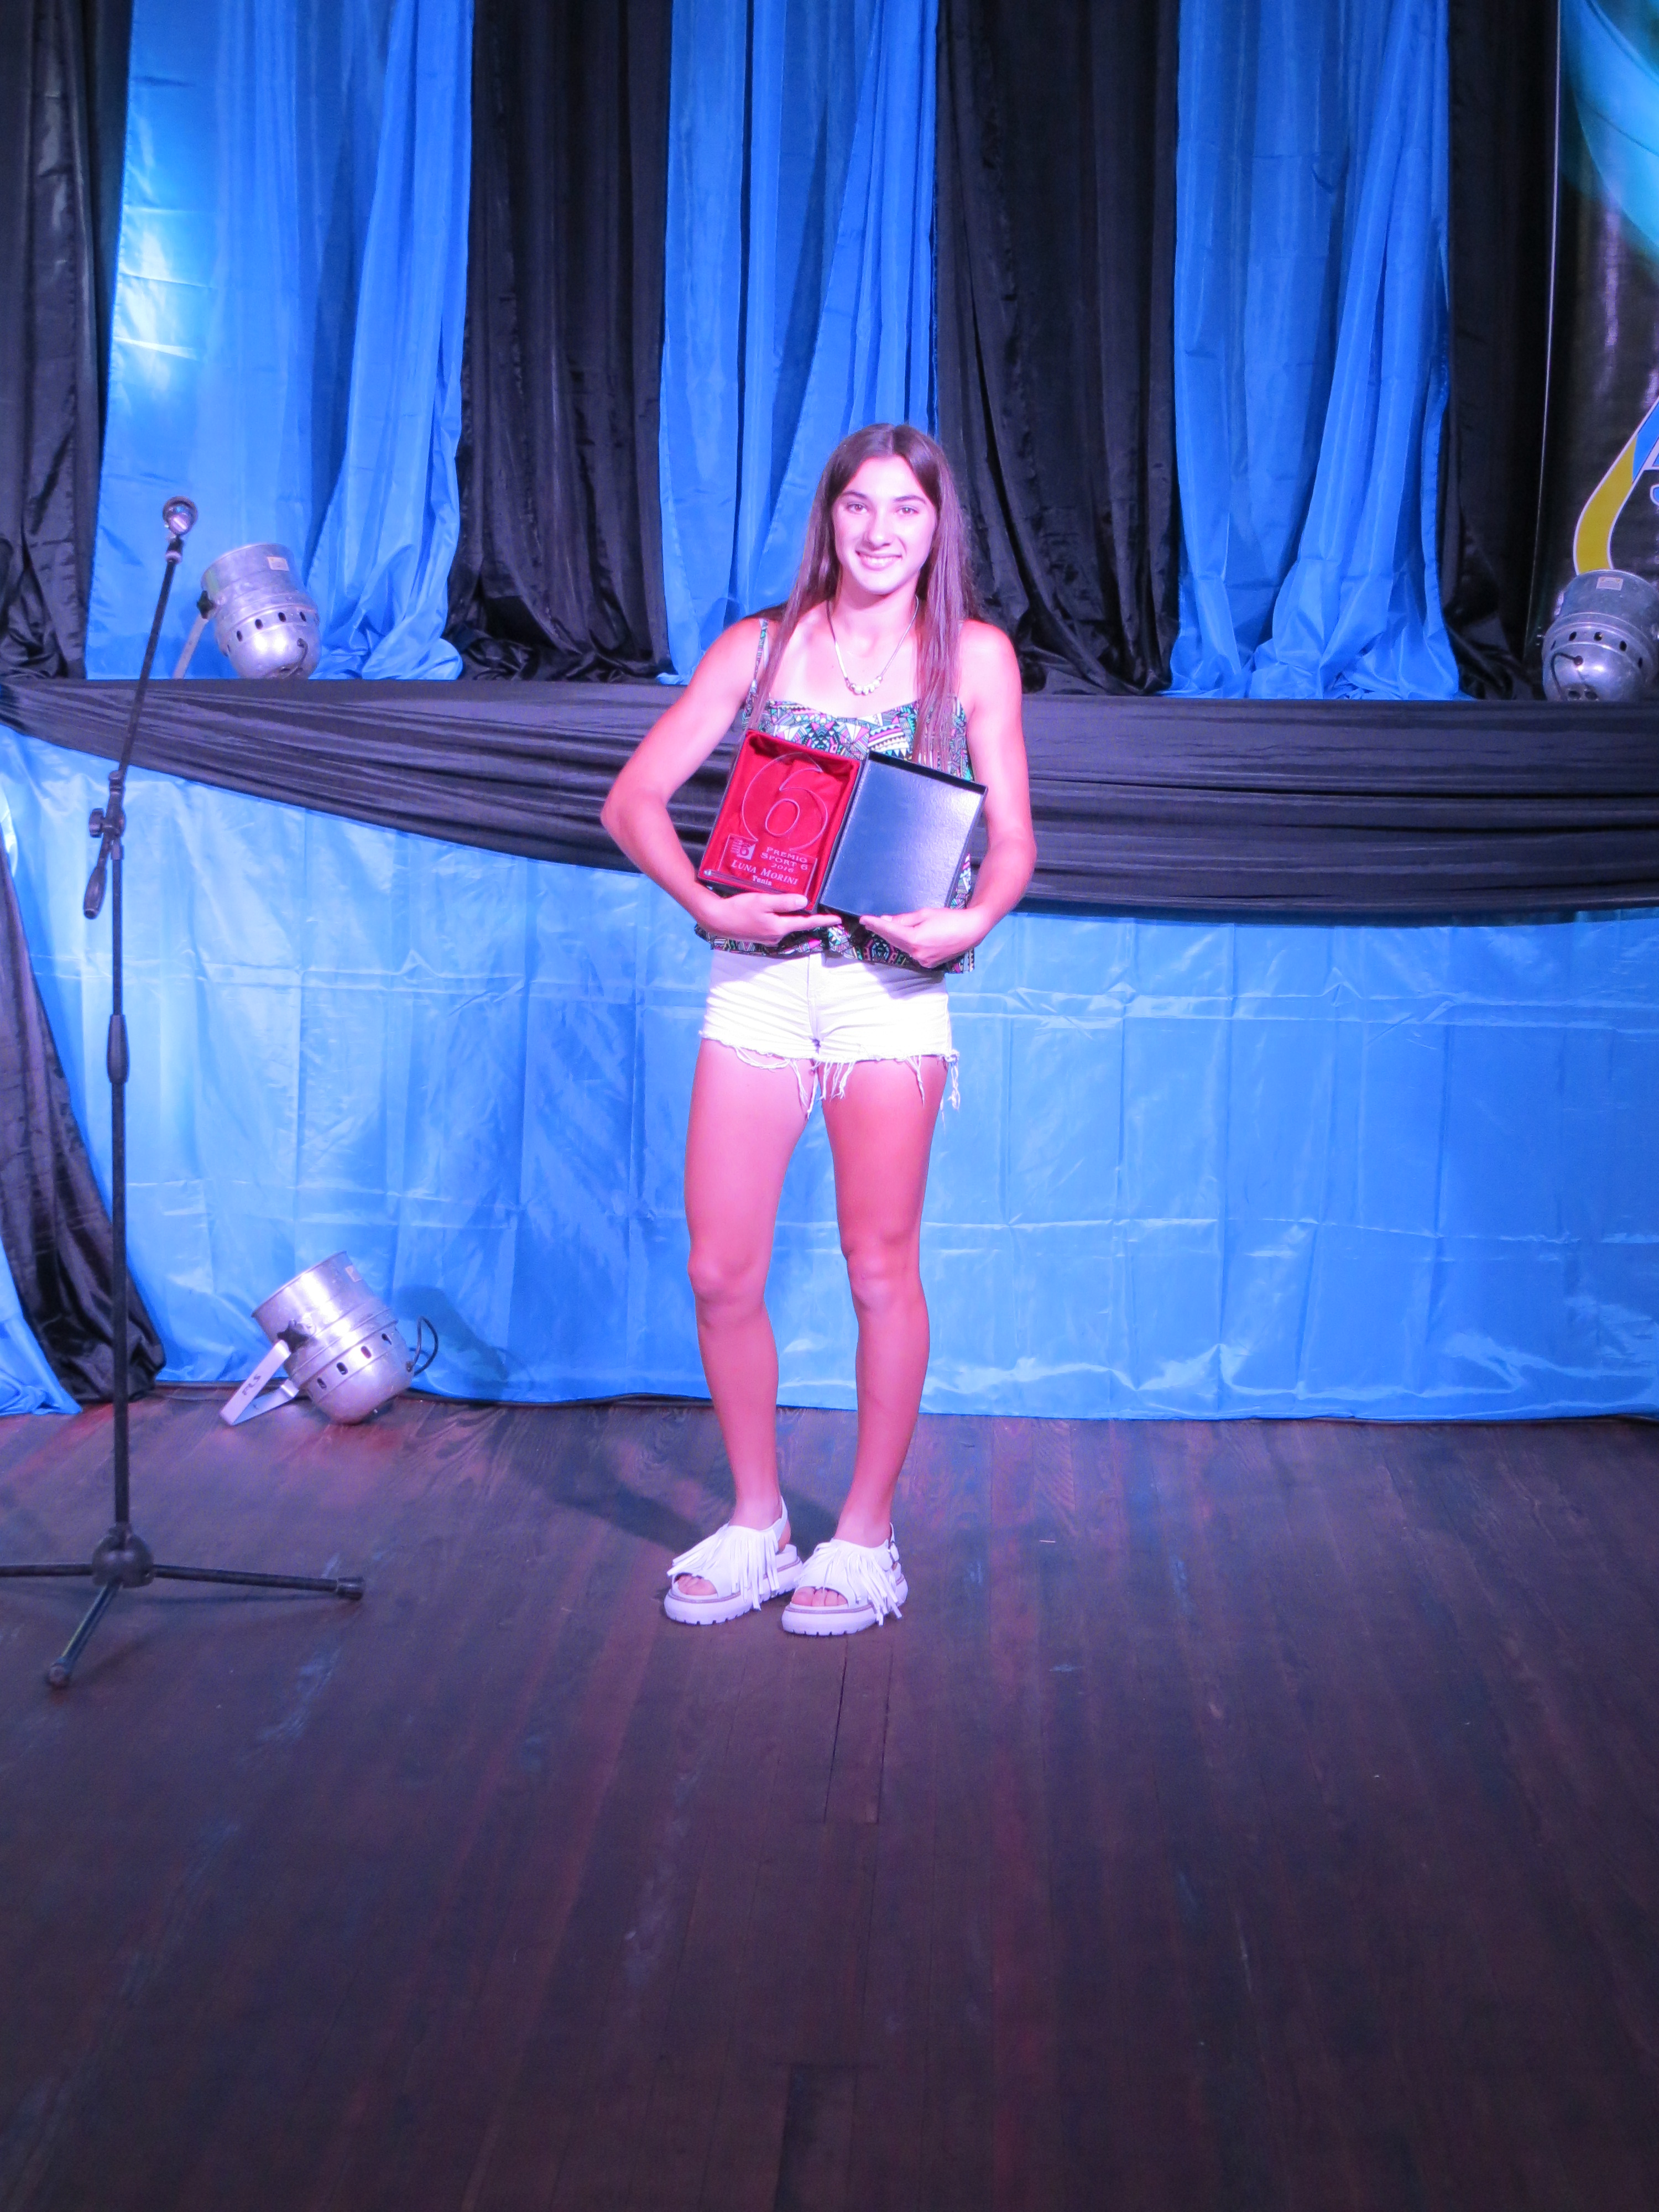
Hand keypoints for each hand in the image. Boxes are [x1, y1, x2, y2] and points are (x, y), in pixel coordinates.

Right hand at [704, 890, 832, 944]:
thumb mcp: (762, 901)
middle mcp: (776, 935)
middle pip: (798, 924)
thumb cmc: (738, 909)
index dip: (824, 920)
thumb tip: (804, 902)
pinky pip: (777, 925)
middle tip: (822, 907)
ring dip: (794, 916)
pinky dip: (781, 917)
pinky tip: (779, 910)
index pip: (807, 923)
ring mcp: (768, 937)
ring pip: (786, 924)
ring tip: (801, 905)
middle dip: (809, 916)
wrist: (715, 920)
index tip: (838, 919)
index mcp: (779, 927)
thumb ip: (784, 902)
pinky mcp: (760, 935)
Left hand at [859, 907, 983, 968]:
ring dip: (894, 937)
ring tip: (882, 927)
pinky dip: (906, 944)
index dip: (876, 925)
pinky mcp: (929, 963)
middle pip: (894, 941)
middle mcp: (917, 954)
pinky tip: (902, 937)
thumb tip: (887, 921)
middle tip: (869, 922)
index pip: (890, 932)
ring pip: (903, 947)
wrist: (972, 930)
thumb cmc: (950, 918)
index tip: (864, 920)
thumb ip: (904, 920)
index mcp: (915, 940)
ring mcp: (923, 961)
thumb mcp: (925, 914)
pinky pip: (912, 952)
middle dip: (882, 931)